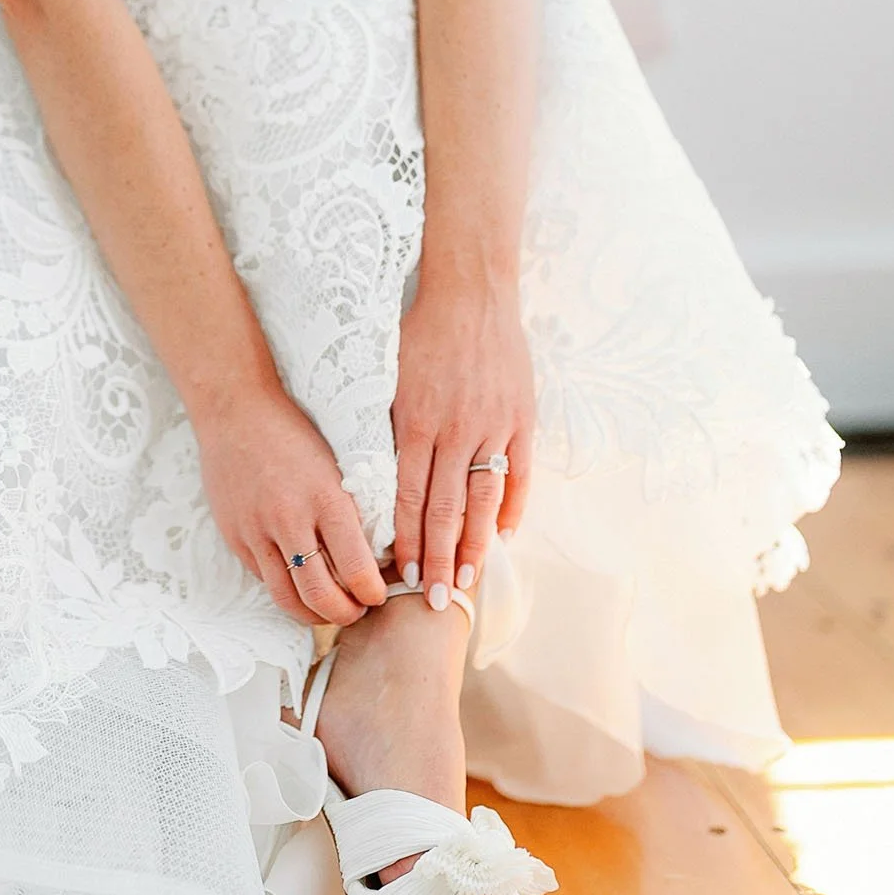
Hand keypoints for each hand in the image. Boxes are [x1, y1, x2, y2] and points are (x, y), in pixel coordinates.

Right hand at [196, 384, 389, 626]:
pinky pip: (263, 579)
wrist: (235, 409)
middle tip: (358, 610)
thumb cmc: (294, 431)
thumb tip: (376, 556)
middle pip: (321, 596)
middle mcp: (290, 520)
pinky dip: (285, 588)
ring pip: (287, 598)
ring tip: (329, 609)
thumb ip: (351, 510)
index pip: (358, 570)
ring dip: (313, 614)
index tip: (379, 594)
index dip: (373, 594)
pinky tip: (299, 582)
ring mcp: (257, 531)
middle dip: (346, 614)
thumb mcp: (335, 465)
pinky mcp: (235, 536)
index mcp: (326, 499)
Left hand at [391, 281, 533, 608]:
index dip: (405, 541)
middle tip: (433, 600)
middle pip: (445, 510)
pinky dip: (512, 507)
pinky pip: (519, 474)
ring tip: (468, 580)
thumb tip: (370, 479)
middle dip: (437, 559)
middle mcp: (455, 432)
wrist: (471, 294)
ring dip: (475, 545)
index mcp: (416, 424)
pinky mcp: (522, 419)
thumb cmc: (419, 334)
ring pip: (484, 499)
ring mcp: (494, 427)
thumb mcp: (388, 380)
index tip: (401, 576)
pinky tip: (503, 536)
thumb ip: (384, 430)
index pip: (407, 498)